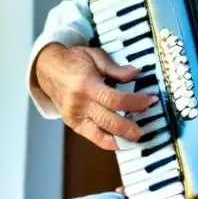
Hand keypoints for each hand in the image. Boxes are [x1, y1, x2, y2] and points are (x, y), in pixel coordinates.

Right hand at [35, 43, 155, 150]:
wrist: (47, 68)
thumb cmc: (74, 60)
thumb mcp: (95, 56)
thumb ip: (115, 68)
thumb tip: (136, 73)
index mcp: (86, 85)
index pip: (115, 100)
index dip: (135, 103)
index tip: (150, 101)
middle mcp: (79, 104)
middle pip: (109, 121)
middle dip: (131, 125)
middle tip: (147, 125)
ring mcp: (74, 117)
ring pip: (101, 134)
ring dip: (121, 137)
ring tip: (136, 136)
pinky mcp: (72, 124)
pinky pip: (92, 137)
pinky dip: (108, 142)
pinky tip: (121, 142)